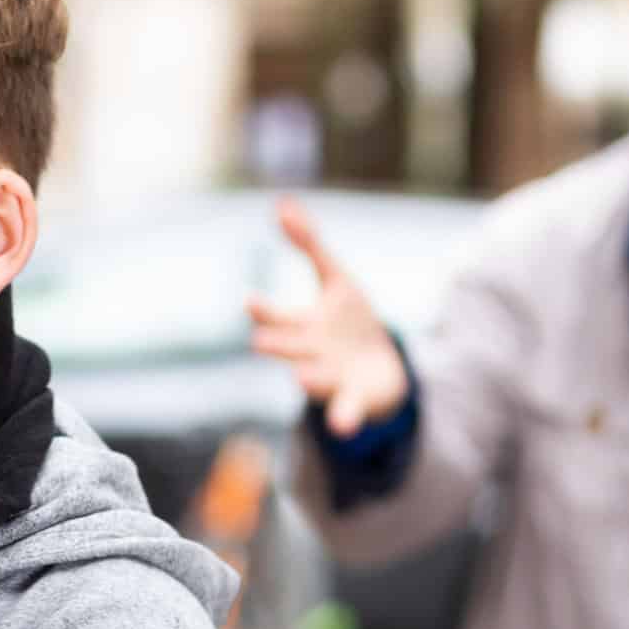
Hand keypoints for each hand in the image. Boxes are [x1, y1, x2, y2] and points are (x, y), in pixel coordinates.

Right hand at [249, 198, 411, 437]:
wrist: (378, 367)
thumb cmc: (347, 320)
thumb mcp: (334, 278)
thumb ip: (307, 243)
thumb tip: (281, 202)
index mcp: (302, 326)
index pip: (277, 317)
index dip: (265, 310)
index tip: (249, 300)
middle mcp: (309, 354)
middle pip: (290, 347)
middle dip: (278, 343)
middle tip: (261, 340)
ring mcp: (331, 378)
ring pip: (313, 379)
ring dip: (308, 378)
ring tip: (300, 377)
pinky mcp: (353, 398)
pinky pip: (346, 411)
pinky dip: (342, 419)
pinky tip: (341, 426)